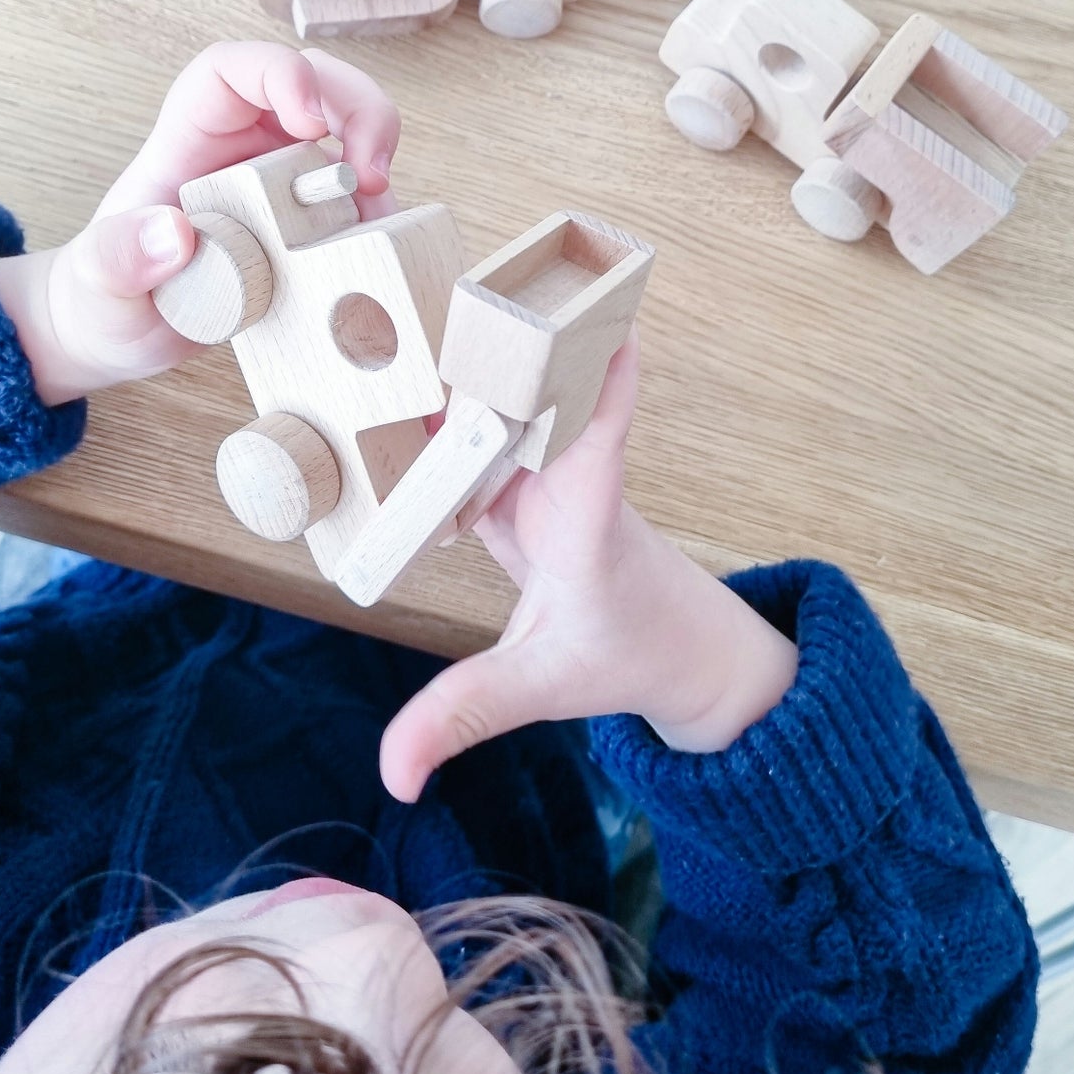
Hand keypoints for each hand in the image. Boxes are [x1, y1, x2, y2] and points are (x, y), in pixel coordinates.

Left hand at [0, 42, 401, 405]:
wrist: (125, 337)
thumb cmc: (106, 298)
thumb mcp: (97, 282)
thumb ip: (119, 256)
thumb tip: (174, 233)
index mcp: (189, 141)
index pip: (233, 72)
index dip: (279, 74)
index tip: (312, 124)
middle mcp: (243, 150)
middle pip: (314, 84)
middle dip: (358, 109)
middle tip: (372, 172)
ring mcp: (281, 186)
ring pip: (347, 135)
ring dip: (378, 161)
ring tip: (382, 218)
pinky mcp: (308, 226)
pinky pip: (355, 201)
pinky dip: (379, 216)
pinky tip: (380, 248)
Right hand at [378, 333, 799, 801]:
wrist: (681, 644)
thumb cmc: (622, 655)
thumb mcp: (537, 688)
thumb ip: (461, 720)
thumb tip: (393, 777)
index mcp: (586, 533)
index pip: (599, 454)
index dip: (604, 396)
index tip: (612, 333)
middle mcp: (573, 490)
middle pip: (541, 409)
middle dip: (505, 356)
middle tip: (454, 295)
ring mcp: (556, 481)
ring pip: (513, 416)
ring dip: (473, 374)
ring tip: (412, 318)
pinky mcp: (536, 484)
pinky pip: (490, 441)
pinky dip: (452, 418)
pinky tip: (405, 390)